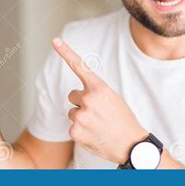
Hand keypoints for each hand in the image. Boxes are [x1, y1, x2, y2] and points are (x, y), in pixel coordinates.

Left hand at [52, 37, 147, 163]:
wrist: (129, 144)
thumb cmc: (122, 120)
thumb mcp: (112, 98)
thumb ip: (95, 93)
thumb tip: (78, 96)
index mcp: (99, 88)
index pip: (80, 66)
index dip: (65, 52)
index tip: (55, 41)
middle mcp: (88, 99)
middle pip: (73, 95)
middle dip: (81, 102)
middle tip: (98, 113)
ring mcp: (80, 115)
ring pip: (72, 112)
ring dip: (81, 117)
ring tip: (98, 124)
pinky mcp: (74, 131)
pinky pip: (72, 126)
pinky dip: (81, 131)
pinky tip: (94, 134)